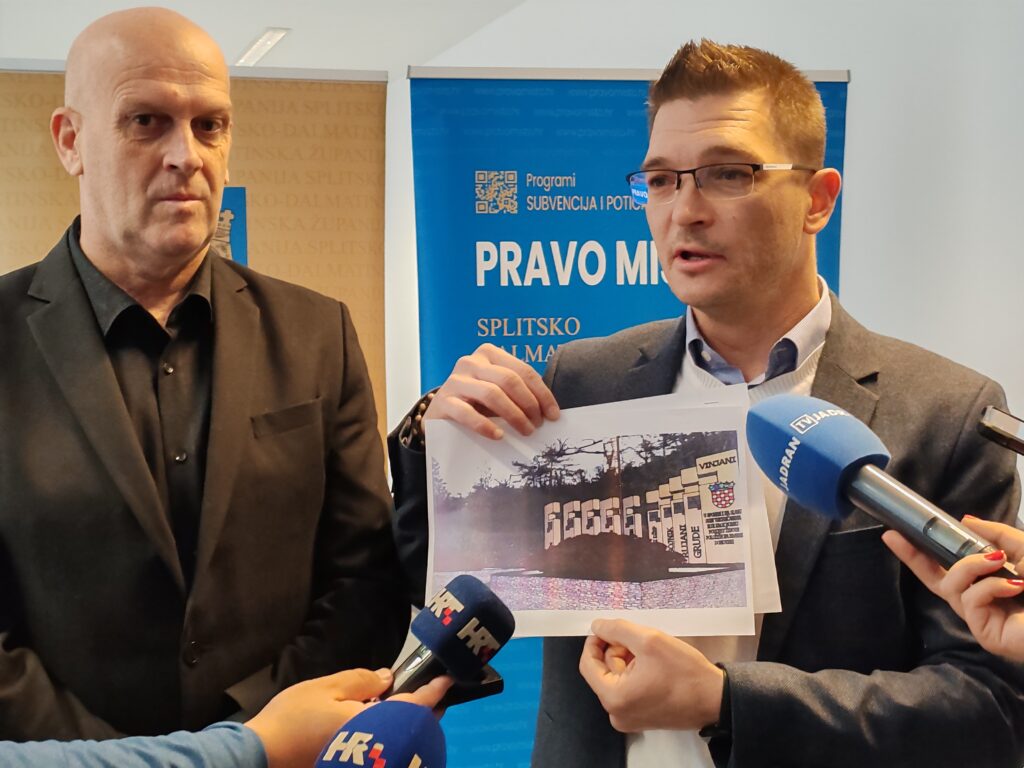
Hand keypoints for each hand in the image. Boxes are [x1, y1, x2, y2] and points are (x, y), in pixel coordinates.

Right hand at [245, 668, 451, 767]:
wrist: (261, 758)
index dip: (434, 692)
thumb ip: (362, 681)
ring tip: (407, 704)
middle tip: (430, 690)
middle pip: (414, 730)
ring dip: (409, 725)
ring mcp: (367, 761)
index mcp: (374, 725)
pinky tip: (380, 723)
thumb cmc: (293, 719)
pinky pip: (384, 751)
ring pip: (401, 743)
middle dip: (425, 711)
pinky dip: (390, 737)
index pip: (415, 707)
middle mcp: (377, 749)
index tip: (448, 679)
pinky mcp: (353, 766)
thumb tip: (388, 679)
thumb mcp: (326, 688)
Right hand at [425, 343, 558, 439]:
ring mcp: (455, 381)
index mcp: (489, 354)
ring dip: (514, 415)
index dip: (542, 393)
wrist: (440, 413)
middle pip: (509, 380)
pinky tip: (499, 436)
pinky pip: (467, 413)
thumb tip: (550, 413)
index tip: (553, 415)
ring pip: (492, 394)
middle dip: (529, 404)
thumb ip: (518, 394)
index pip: (523, 371)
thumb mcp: (498, 391)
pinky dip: (486, 426)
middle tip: (538, 425)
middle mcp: (471, 362)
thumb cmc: (476, 401)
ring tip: (525, 431)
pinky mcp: (443, 402)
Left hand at [578, 619, 723, 732]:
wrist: (715, 699)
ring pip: (616, 678)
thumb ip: (617, 629)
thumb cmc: (685, 673)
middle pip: (602, 671)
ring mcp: (629, 719)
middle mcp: (617, 714)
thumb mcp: (649, 640)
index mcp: (614, 698)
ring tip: (650, 654)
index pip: (588, 664)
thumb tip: (596, 626)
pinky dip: (635, 673)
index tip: (608, 629)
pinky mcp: (641, 718)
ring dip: (627, 661)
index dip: (595, 642)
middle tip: (639, 641)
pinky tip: (654, 666)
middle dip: (616, 651)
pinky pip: (627, 689)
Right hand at [883, 517, 1023, 660]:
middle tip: (894, 537)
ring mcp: (980, 617)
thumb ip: (996, 535)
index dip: (920, 552)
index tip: (895, 533)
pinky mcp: (984, 632)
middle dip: (912, 557)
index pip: (948, 565)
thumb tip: (965, 521)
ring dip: (971, 567)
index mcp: (988, 581)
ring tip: (1000, 562)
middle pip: (935, 579)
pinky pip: (971, 600)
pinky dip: (989, 586)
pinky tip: (1014, 586)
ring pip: (951, 585)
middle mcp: (980, 599)